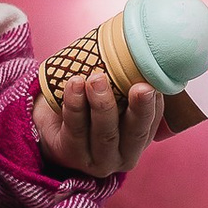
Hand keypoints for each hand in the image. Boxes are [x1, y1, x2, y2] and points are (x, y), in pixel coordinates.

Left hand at [34, 70, 160, 178]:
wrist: (53, 124)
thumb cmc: (91, 107)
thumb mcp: (114, 97)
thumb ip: (128, 79)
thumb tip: (142, 47)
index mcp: (140, 140)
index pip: (152, 122)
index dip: (154, 105)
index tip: (153, 84)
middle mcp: (123, 156)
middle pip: (134, 133)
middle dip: (138, 109)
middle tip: (139, 86)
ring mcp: (98, 160)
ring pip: (105, 134)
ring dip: (103, 105)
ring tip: (97, 78)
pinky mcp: (71, 155)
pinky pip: (75, 130)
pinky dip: (74, 105)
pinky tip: (74, 84)